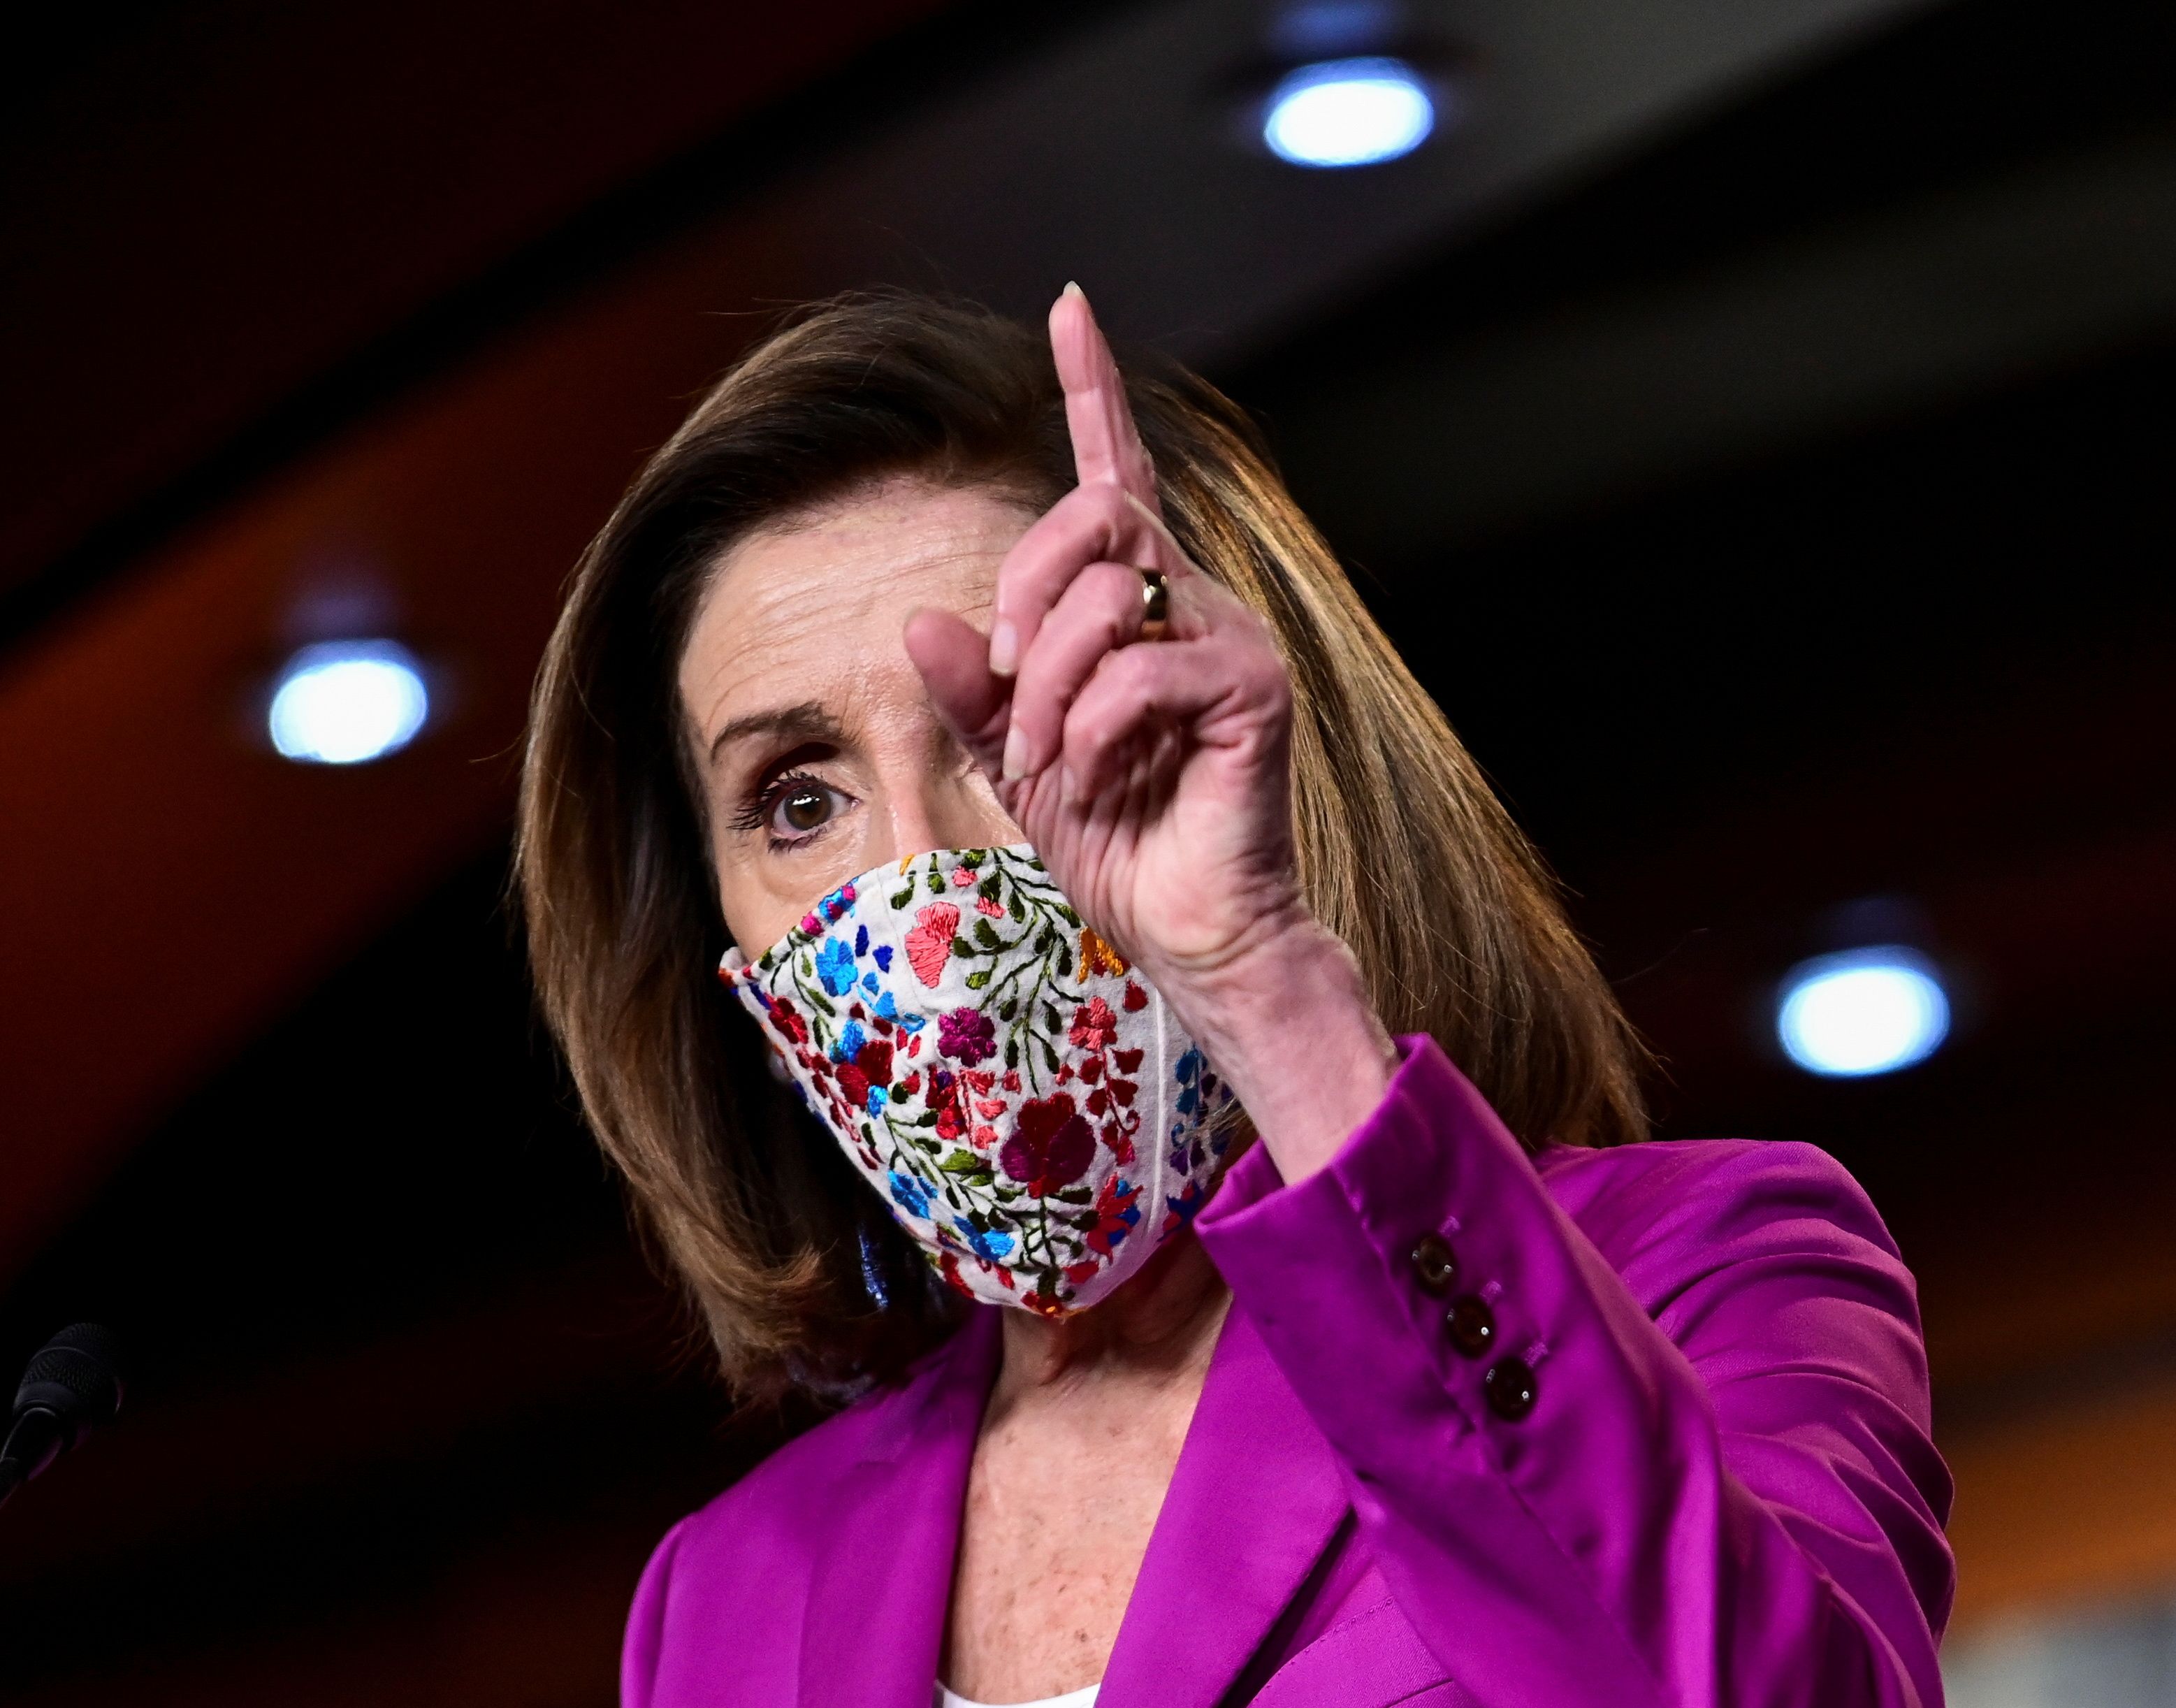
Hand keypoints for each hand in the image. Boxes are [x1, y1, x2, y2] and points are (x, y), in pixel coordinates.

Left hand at [902, 286, 1390, 1176]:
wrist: (1191, 931)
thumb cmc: (1118, 843)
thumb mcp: (1019, 758)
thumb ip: (974, 690)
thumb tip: (921, 624)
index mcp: (1141, 605)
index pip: (1116, 470)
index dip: (1091, 387)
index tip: (1068, 308)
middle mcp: (1195, 599)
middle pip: (1096, 516)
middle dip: (1025, 593)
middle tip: (1009, 683)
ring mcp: (1231, 638)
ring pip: (1109, 597)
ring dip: (1050, 687)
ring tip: (1055, 762)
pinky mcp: (1253, 688)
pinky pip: (1144, 669)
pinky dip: (1096, 726)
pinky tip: (1099, 775)